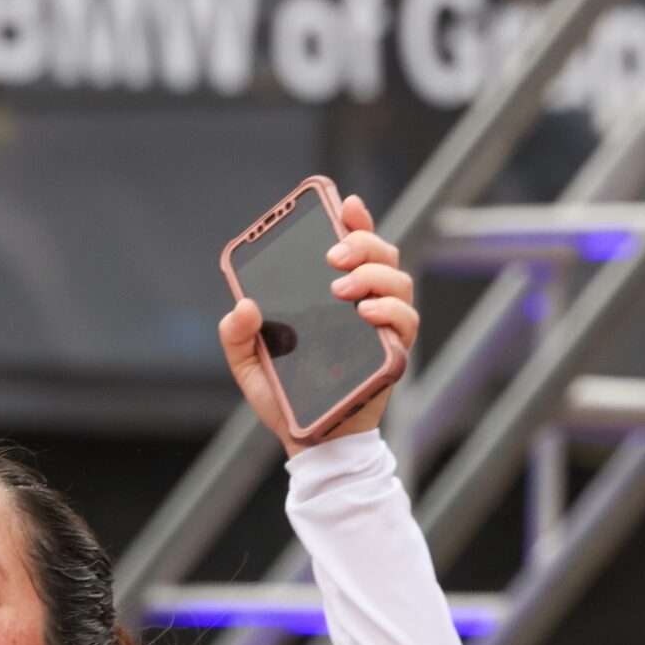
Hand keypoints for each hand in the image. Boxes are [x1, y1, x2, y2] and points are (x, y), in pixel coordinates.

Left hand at [219, 192, 415, 456]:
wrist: (310, 441)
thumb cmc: (286, 397)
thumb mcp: (249, 364)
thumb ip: (237, 335)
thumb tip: (242, 306)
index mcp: (332, 295)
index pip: (352, 246)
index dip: (355, 219)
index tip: (345, 203)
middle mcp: (363, 303)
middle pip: (382, 254)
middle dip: (363, 243)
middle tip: (334, 255)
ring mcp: (382, 327)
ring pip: (399, 281)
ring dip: (375, 275)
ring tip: (344, 288)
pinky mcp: (393, 353)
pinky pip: (407, 321)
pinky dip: (391, 310)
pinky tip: (366, 312)